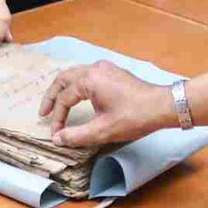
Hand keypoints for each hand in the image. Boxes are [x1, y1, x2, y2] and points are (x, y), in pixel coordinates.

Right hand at [37, 59, 173, 146]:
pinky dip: (76, 86)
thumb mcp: (103, 130)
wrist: (163, 106)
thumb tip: (57, 139)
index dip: (57, 118)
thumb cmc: (134, 117)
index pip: (64, 98)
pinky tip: (77, 97)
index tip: (56, 134)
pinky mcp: (113, 72)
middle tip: (44, 113)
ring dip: (63, 90)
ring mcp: (105, 68)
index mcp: (89, 80)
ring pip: (75, 75)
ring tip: (57, 105)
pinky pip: (87, 75)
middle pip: (64, 79)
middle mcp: (94, 69)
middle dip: (52, 97)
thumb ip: (76, 135)